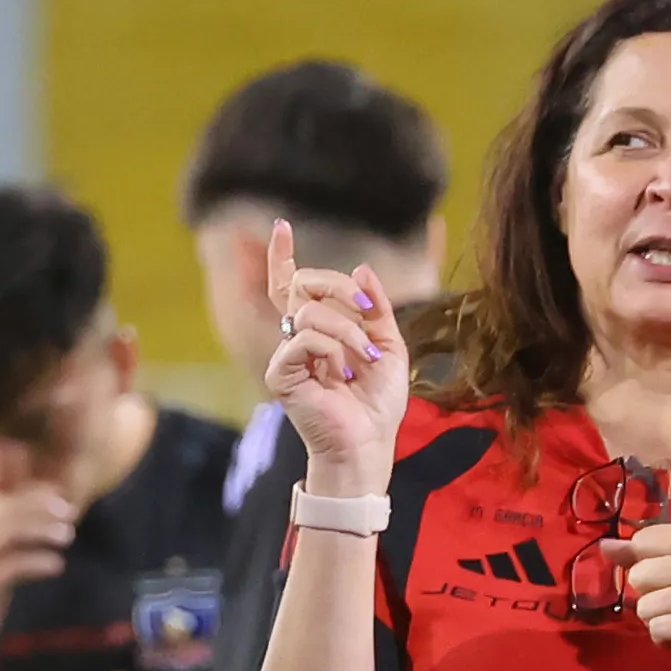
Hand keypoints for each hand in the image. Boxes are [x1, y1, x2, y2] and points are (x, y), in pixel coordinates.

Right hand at [0, 443, 78, 645]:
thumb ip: (8, 538)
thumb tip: (40, 524)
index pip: (2, 497)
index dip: (33, 492)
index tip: (61, 496)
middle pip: (8, 508)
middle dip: (41, 505)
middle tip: (71, 513)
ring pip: (11, 530)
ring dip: (43, 529)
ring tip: (68, 536)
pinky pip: (14, 563)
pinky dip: (38, 561)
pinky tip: (57, 566)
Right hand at [260, 219, 407, 489]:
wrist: (368, 444)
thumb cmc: (377, 404)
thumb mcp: (390, 346)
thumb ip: (377, 308)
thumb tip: (360, 269)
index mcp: (318, 331)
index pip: (291, 286)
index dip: (282, 255)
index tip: (280, 226)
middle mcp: (296, 339)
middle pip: (302, 284)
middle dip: (341, 288)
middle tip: (369, 312)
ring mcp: (287, 356)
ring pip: (308, 310)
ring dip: (348, 329)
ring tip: (364, 359)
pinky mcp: (282, 375)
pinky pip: (304, 339)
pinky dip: (333, 349)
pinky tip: (344, 373)